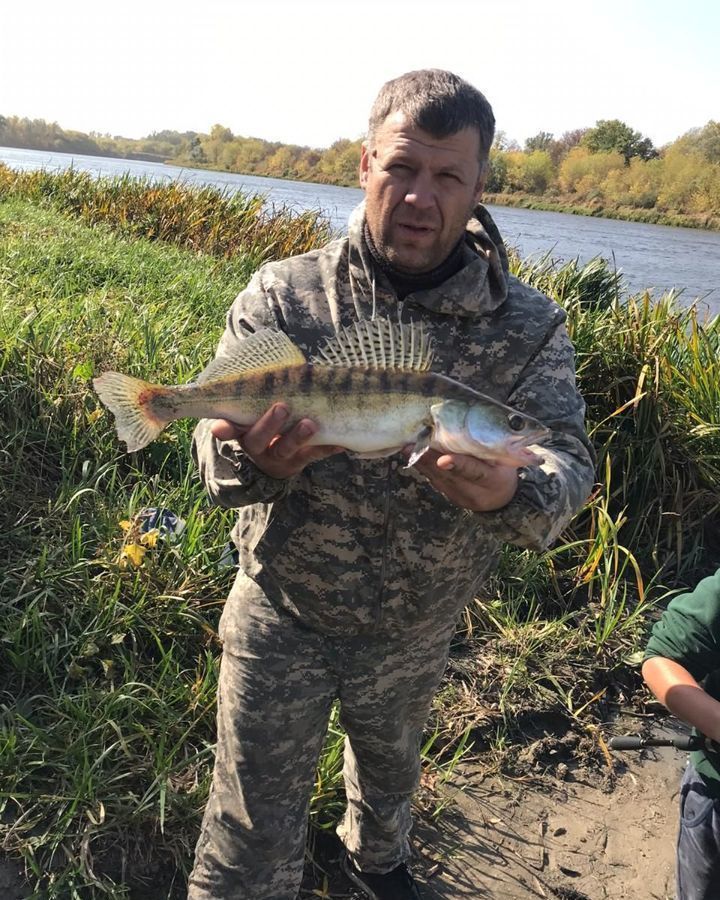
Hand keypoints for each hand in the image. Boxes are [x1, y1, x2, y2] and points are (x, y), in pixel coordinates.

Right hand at [211, 403, 342, 478]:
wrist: (278, 458)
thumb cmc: (265, 420)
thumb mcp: (254, 408)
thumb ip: (252, 392)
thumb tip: (258, 355)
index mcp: (241, 429)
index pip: (228, 429)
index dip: (224, 429)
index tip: (220, 428)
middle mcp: (256, 445)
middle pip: (257, 438)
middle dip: (269, 424)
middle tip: (282, 407)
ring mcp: (277, 456)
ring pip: (285, 448)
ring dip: (297, 436)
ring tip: (310, 424)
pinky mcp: (298, 462)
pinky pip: (313, 456)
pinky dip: (326, 448)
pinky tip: (340, 443)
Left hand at [406, 447, 519, 511]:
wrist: (501, 501)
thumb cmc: (504, 473)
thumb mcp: (506, 462)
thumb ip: (493, 450)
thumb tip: (482, 428)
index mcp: (493, 481)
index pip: (474, 472)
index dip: (458, 465)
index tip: (443, 460)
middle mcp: (473, 493)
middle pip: (448, 475)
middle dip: (429, 458)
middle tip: (414, 443)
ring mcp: (459, 497)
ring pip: (437, 478)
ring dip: (421, 462)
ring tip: (408, 446)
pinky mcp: (448, 496)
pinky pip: (434, 480)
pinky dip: (423, 467)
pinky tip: (413, 455)